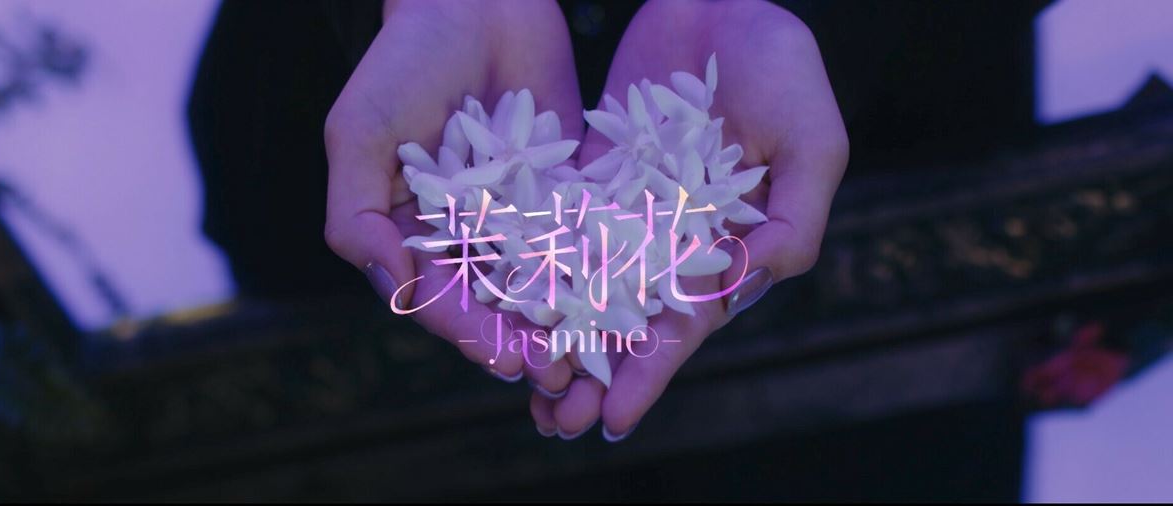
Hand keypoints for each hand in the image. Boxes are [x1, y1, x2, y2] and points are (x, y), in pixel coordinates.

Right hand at [324, 0, 582, 393]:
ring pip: (543, 281)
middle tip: (556, 374)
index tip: (498, 357)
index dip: (468, 331)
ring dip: (566, 323)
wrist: (474, 0)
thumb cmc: (403, 62)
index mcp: (412, 233)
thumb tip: (390, 285)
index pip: (438, 296)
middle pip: (495, 302)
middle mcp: (467, 234)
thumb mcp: (360, 133)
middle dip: (523, 341)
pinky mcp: (565, 190)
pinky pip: (584, 236)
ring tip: (593, 355)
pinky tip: (627, 299)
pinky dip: (602, 271)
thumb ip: (358, 213)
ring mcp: (519, 215)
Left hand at [531, 0, 848, 439]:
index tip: (615, 417)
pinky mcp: (592, 179)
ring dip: (559, 339)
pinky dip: (536, 271)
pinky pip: (557, 229)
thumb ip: (796, 213)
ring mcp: (630, 211)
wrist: (720, 0)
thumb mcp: (810, 136)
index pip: (686, 323)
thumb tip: (760, 276)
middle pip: (628, 319)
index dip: (651, 371)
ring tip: (524, 389)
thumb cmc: (781, 64)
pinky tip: (504, 308)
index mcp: (730, 245)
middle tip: (555, 424)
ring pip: (586, 287)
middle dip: (595, 373)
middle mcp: (674, 240)